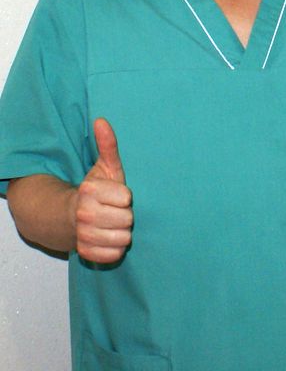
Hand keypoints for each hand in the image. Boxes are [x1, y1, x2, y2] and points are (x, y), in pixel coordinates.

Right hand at [74, 118, 132, 262]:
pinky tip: (108, 238)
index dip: (125, 197)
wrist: (68, 217)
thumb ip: (107, 145)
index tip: (117, 195)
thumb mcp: (104, 167)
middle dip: (125, 215)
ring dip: (121, 232)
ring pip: (123, 239)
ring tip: (112, 225)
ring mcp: (83, 236)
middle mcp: (83, 214)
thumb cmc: (96, 190)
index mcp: (89, 191)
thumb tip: (102, 120)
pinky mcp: (86, 254)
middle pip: (127, 220)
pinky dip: (115, 249)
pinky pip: (114, 255)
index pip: (127, 197)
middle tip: (115, 211)